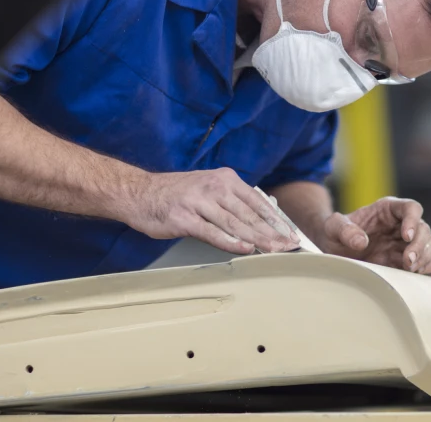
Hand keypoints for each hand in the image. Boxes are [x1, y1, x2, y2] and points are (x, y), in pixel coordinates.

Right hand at [125, 168, 299, 253]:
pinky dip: (230, 242)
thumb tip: (260, 220)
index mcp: (225, 179)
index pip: (258, 201)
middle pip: (250, 214)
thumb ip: (232, 202)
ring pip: (235, 223)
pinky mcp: (185, 218)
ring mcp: (199, 202)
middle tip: (289, 247)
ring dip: (258, 239)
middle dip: (273, 232)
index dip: (277, 220)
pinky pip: (212, 232)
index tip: (291, 235)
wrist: (139, 193)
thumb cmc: (176, 195)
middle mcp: (215, 187)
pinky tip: (245, 249)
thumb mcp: (209, 188)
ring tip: (274, 250)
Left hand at [317, 197, 430, 273]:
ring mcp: (406, 242)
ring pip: (430, 244)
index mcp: (388, 209)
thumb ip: (344, 230)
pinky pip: (428, 260)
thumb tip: (361, 242)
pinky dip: (426, 266)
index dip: (413, 220)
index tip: (406, 236)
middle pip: (424, 228)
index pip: (411, 208)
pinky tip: (413, 273)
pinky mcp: (407, 259)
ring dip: (425, 256)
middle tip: (407, 261)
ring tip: (409, 268)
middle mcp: (401, 223)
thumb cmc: (334, 233)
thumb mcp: (332, 227)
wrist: (334, 250)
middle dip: (419, 245)